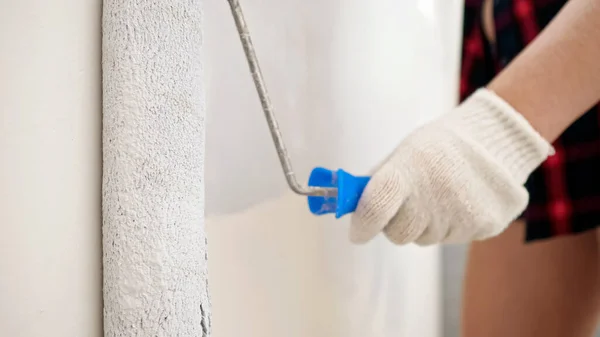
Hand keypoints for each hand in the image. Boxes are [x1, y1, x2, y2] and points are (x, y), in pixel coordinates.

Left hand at [350, 89, 553, 244]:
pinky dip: (451, 224)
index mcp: (409, 170)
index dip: (362, 225)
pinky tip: (460, 200)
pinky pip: (452, 238)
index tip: (357, 233)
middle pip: (398, 233)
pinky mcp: (484, 226)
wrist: (495, 139)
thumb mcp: (406, 153)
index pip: (375, 207)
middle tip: (407, 203)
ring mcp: (462, 214)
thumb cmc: (440, 146)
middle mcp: (435, 195)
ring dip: (426, 223)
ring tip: (441, 194)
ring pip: (426, 238)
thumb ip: (379, 181)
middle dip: (396, 223)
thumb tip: (354, 207)